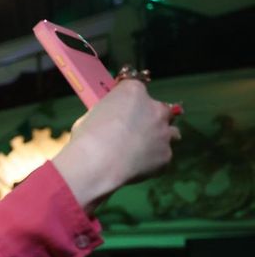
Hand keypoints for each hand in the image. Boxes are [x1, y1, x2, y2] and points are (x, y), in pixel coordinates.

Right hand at [52, 79, 178, 210]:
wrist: (96, 165)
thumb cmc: (86, 138)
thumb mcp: (90, 117)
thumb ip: (107, 116)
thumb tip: (107, 123)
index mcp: (133, 92)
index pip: (137, 89)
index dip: (130, 102)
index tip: (122, 111)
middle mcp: (155, 108)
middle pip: (161, 109)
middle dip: (152, 118)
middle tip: (137, 131)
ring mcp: (164, 132)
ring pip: (170, 132)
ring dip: (160, 138)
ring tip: (142, 150)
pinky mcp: (166, 155)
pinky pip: (162, 157)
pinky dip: (153, 161)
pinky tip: (137, 166)